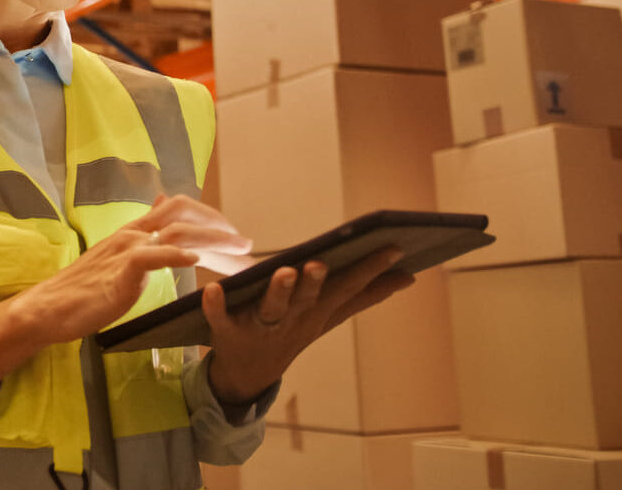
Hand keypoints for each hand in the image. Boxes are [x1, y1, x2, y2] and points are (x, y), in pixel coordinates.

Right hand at [0, 195, 251, 384]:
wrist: (49, 308)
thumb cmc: (83, 292)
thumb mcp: (118, 260)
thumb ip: (142, 240)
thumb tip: (161, 208)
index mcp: (132, 232)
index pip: (178, 210)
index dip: (209, 218)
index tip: (234, 237)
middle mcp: (132, 234)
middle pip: (183, 212)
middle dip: (219, 225)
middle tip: (245, 244)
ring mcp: (126, 249)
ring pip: (176, 231)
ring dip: (213, 238)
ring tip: (237, 251)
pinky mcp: (121, 270)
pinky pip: (154, 255)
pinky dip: (178, 253)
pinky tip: (198, 258)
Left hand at [201, 246, 415, 404]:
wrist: (249, 374)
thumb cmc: (293, 332)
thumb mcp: (331, 316)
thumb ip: (366, 295)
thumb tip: (409, 278)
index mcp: (318, 310)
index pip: (348, 287)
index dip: (371, 268)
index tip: (394, 246)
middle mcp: (293, 318)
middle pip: (308, 298)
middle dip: (316, 282)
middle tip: (322, 263)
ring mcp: (261, 326)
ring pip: (272, 308)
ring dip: (278, 291)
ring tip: (285, 271)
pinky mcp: (228, 332)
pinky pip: (220, 318)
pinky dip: (216, 306)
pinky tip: (213, 289)